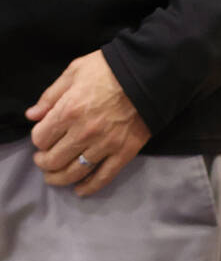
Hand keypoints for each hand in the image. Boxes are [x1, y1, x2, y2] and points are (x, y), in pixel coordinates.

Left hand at [26, 50, 150, 195]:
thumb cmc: (109, 69)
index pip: (41, 138)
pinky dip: (90, 187)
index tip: (43, 139)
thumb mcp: (73, 72)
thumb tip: (32, 116)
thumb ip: (50, 96)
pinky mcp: (125, 152)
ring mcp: (106, 145)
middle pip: (54, 159)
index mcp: (68, 111)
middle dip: (45, 163)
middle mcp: (84, 132)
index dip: (38, 141)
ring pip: (75, 172)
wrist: (148, 76)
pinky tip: (80, 190)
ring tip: (55, 177)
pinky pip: (104, 176)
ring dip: (60, 178)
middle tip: (45, 161)